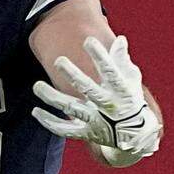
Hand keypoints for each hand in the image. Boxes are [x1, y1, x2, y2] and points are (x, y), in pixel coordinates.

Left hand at [32, 36, 160, 159]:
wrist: (137, 135)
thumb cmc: (130, 100)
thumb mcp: (131, 80)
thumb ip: (122, 61)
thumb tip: (120, 39)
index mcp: (121, 90)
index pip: (111, 71)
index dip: (100, 56)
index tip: (88, 40)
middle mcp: (108, 105)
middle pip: (88, 89)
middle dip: (73, 75)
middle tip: (59, 60)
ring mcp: (97, 120)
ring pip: (72, 108)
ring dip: (53, 97)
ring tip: (37, 86)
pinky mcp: (86, 133)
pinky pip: (65, 130)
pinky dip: (50, 122)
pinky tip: (36, 111)